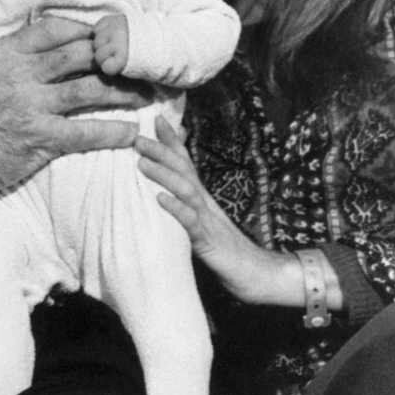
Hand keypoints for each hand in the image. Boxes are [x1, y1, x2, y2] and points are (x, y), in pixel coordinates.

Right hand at [0, 16, 143, 236]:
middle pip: (80, 54)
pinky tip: (131, 132)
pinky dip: (112, 132)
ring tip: (145, 94)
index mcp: (4, 54)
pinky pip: (86, 132)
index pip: (54, 29)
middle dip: (112, 56)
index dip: (84, 29)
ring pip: (90, 89)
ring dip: (122, 91)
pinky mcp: (41, 138)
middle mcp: (21, 74)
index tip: (104, 35)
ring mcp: (32, 106)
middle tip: (135, 61)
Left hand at [136, 116, 301, 305]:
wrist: (257, 275)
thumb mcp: (202, 225)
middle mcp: (205, 203)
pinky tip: (160, 199)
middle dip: (161, 150)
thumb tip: (165, 194)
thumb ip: (187, 207)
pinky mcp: (208, 242)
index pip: (186, 163)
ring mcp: (208, 220)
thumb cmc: (226, 252)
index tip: (155, 118)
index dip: (172, 141)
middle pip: (183, 170)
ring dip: (164, 175)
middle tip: (138, 136)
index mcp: (202, 198)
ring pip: (186, 190)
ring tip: (142, 163)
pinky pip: (190, 223)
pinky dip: (176, 209)